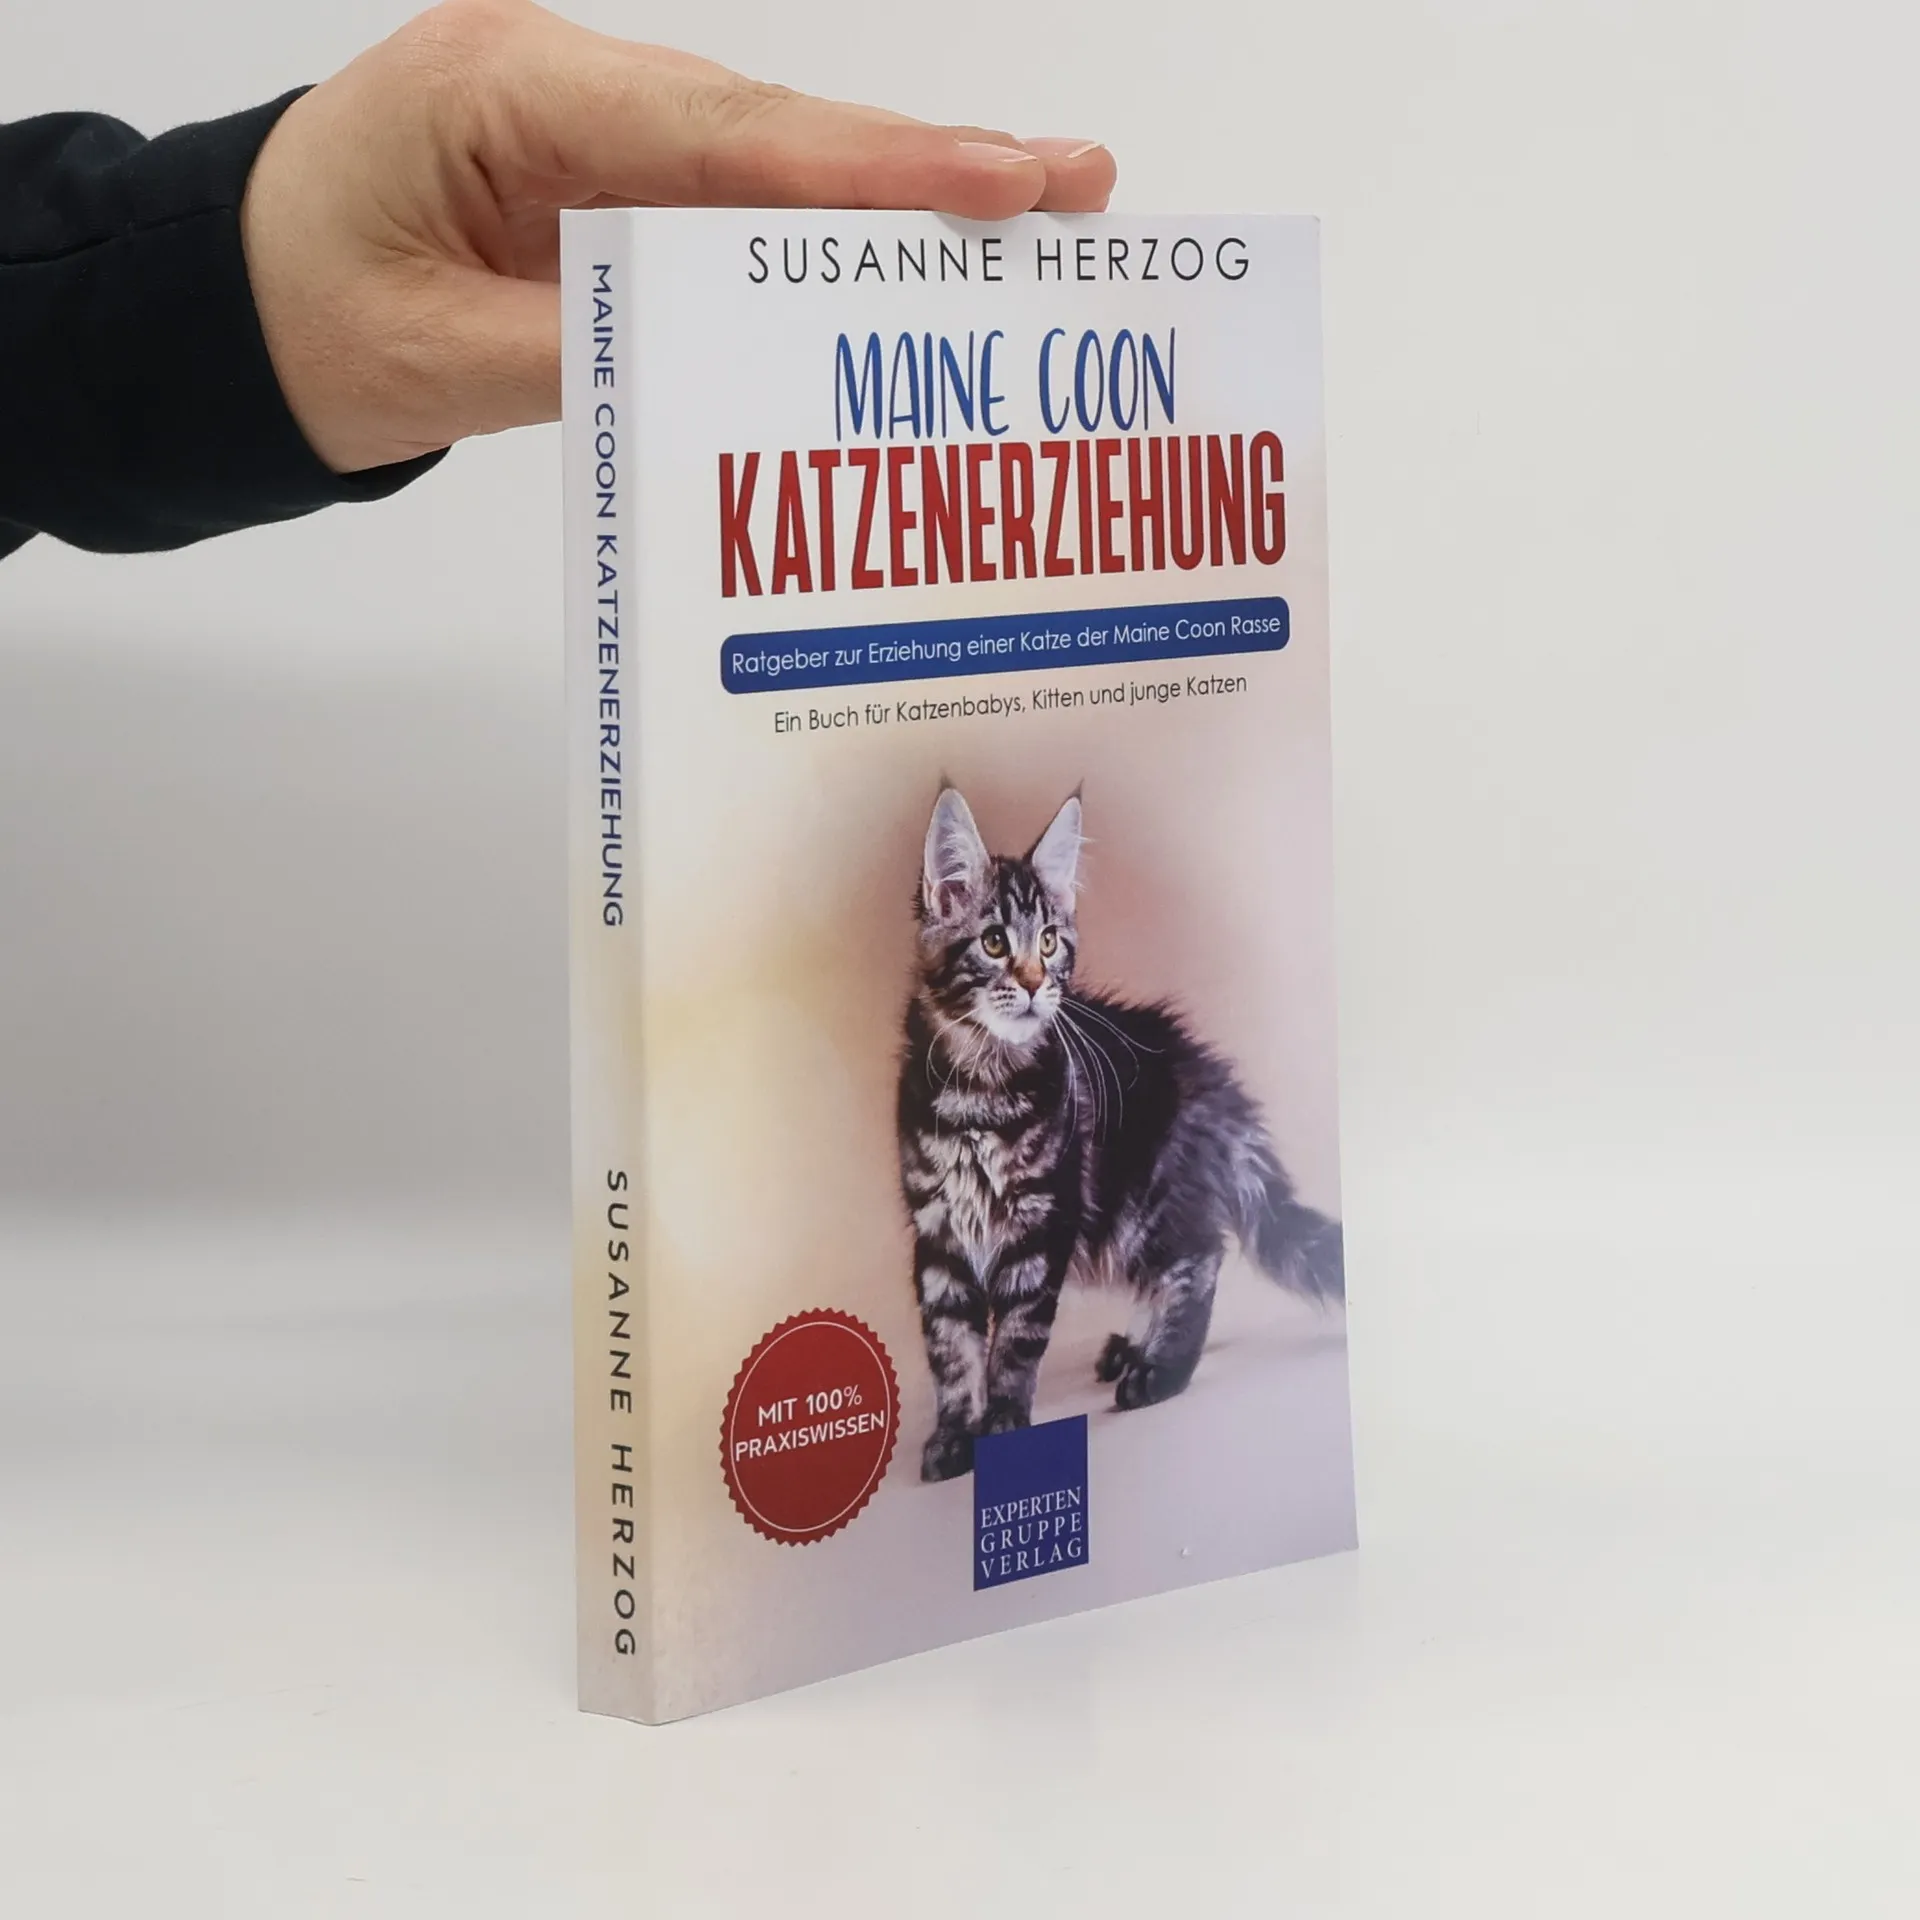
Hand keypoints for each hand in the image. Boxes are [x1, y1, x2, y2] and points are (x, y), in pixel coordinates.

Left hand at [240, 0, 1116, 473]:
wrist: (218, 304)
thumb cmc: (293, 318)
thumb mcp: (425, 358)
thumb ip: (578, 356)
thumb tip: (725, 371)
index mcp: (508, 95)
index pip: (721, 134)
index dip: (867, 166)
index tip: (995, 181)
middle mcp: (564, 88)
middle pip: (771, 128)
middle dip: (923, 162)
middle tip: (1071, 182)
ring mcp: (587, 129)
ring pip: (765, 160)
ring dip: (890, 194)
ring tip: (1028, 212)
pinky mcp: (599, 180)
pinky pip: (727, 204)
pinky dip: (819, 235)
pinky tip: (905, 256)